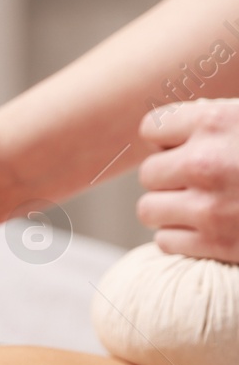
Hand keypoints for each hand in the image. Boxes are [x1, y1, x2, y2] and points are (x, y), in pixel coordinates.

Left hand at [137, 99, 238, 263]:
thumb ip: (212, 120)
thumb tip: (165, 130)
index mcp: (217, 123)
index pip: (151, 128)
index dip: (169, 139)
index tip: (191, 147)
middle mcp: (206, 163)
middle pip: (148, 173)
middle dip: (170, 177)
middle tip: (202, 181)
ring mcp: (209, 208)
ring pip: (149, 209)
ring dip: (170, 209)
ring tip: (204, 205)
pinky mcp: (215, 244)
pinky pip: (165, 240)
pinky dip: (183, 237)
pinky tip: (212, 228)